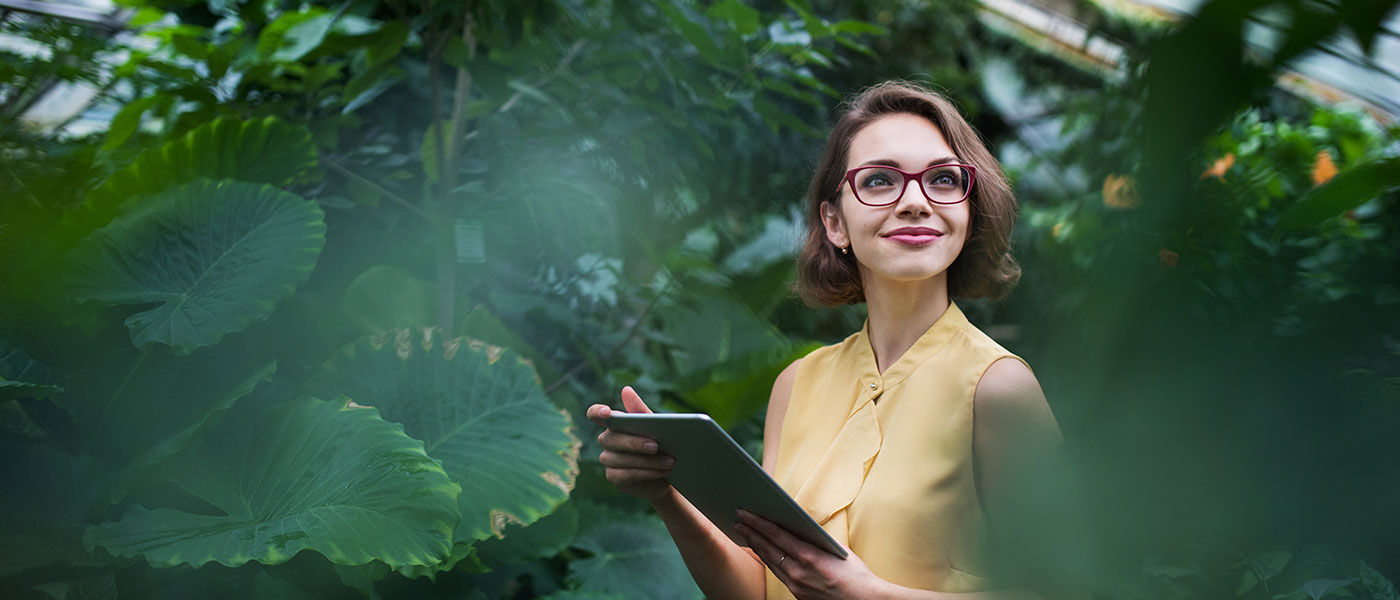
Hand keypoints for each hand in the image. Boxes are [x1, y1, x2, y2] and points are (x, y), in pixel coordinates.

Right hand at [585, 386, 674, 500]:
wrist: (666, 473)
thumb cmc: (658, 444)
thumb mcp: (654, 427)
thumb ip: (640, 411)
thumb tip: (626, 390)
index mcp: (614, 423)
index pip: (595, 414)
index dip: (597, 412)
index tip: (607, 412)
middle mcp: (606, 440)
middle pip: (612, 439)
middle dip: (635, 443)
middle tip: (656, 445)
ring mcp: (607, 459)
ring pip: (621, 459)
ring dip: (647, 461)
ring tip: (669, 461)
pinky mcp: (613, 476)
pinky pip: (626, 474)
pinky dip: (646, 472)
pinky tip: (661, 472)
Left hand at [734, 509, 888, 599]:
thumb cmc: (856, 574)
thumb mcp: (837, 550)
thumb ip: (816, 540)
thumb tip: (799, 528)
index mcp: (808, 557)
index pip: (776, 534)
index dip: (757, 522)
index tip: (744, 513)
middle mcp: (798, 572)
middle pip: (767, 548)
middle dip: (750, 532)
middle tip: (736, 520)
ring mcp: (796, 585)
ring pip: (770, 562)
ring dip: (756, 546)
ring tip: (745, 533)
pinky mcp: (797, 595)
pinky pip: (778, 574)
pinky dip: (769, 560)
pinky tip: (763, 552)